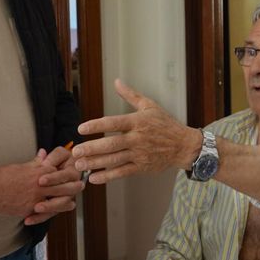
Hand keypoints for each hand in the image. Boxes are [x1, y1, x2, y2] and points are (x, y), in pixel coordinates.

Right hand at [0, 149, 83, 222]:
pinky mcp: (29, 210)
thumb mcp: (21, 166)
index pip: (59, 172)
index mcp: (39, 172)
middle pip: (64, 187)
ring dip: (67, 202)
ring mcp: (36, 198)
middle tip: (82, 185)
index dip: (68, 172)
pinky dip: (51, 213)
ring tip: (73, 203)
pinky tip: (55, 213)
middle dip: (74, 186)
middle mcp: (41, 185)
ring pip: (58, 202)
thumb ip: (36, 162)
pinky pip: (44, 213)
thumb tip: (43, 153)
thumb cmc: (3, 175)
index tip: (75, 171)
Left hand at [71, 79, 201, 183]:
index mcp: (137, 122)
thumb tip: (117, 81)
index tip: (81, 129)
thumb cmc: (166, 124)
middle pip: (111, 144)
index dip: (96, 126)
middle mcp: (137, 138)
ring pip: (114, 159)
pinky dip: (108, 176)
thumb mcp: (150, 106)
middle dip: (92, 148)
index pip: (113, 123)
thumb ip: (131, 95)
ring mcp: (139, 154)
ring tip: (79, 165)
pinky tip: (94, 178)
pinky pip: (122, 172)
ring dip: (95, 163)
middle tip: (76, 151)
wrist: (183, 146)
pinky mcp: (141, 167)